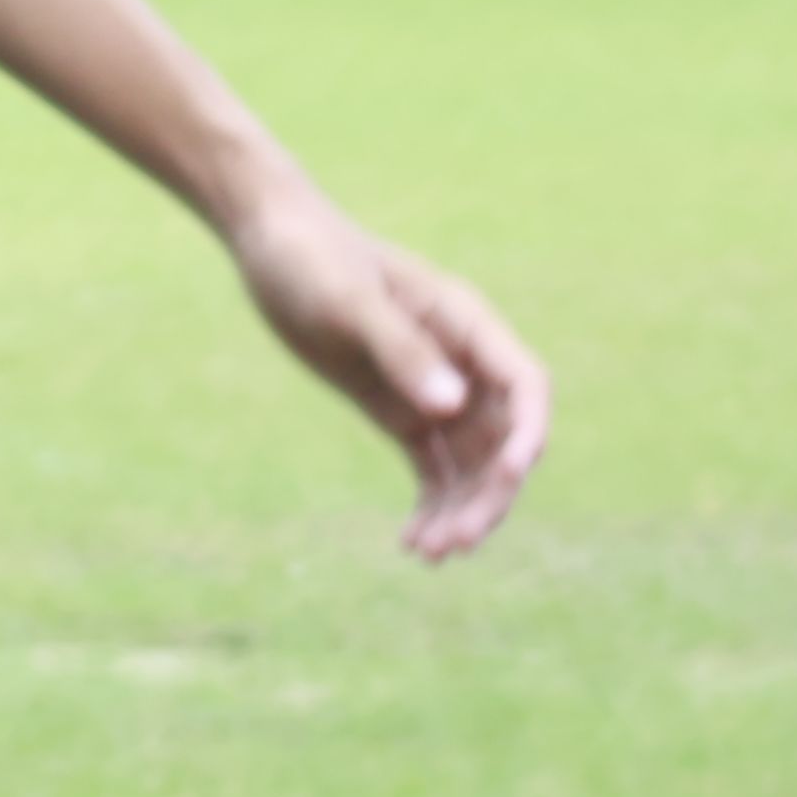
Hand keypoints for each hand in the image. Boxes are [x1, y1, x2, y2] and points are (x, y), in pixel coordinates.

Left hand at [221, 188, 547, 559]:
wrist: (268, 242)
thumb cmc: (312, 257)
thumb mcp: (349, 302)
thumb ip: (400, 350)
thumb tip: (452, 407)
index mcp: (466, 325)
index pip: (525, 387)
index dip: (528, 433)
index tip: (512, 474)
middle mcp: (462, 363)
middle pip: (500, 440)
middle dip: (487, 493)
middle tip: (457, 541)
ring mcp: (433, 389)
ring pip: (468, 463)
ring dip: (459, 509)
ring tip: (432, 554)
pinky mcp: (399, 409)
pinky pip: (431, 465)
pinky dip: (430, 502)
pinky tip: (413, 543)